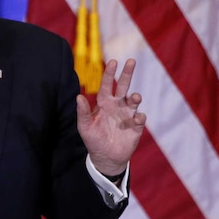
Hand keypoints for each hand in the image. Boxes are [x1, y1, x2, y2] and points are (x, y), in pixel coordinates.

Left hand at [76, 58, 145, 175]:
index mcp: (104, 103)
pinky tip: (136, 118)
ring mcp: (127, 115)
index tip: (113, 61)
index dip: (109, 74)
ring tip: (134, 97)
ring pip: (134, 101)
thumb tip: (78, 97)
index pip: (107, 85)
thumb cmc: (93, 140)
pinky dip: (140, 117)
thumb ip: (83, 112)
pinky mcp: (136, 126)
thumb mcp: (85, 127)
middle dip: (127, 74)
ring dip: (135, 97)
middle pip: (124, 86)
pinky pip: (140, 118)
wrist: (106, 158)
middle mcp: (117, 106)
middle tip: (131, 61)